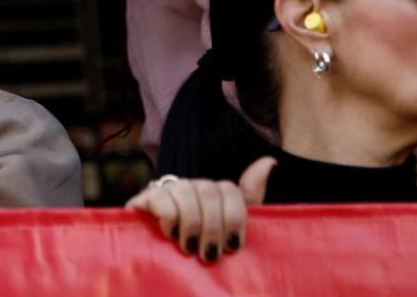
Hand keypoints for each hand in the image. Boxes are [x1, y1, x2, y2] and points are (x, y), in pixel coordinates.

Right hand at [126, 156, 274, 262]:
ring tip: (190, 248)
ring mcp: (170, 188)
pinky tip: (171, 233)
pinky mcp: (147, 197)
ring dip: (191, 225)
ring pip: (187, 192)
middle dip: (213, 227)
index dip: (234, 218)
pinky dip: (170, 218)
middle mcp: (193, 185)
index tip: (233, 246)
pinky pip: (162, 198)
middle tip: (210, 254)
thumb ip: (249, 195)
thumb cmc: (200, 242)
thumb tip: (269, 162)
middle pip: (209, 191)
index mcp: (215, 191)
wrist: (159, 251)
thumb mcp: (228, 225)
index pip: (230, 190)